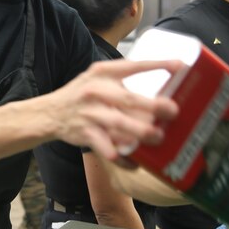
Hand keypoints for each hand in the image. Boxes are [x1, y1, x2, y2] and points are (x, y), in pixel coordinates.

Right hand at [49, 58, 181, 161]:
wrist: (50, 113)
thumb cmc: (81, 95)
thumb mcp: (97, 78)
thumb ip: (121, 81)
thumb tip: (159, 89)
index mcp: (103, 73)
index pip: (132, 66)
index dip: (156, 65)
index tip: (179, 65)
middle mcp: (96, 91)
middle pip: (127, 99)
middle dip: (152, 106)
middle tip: (173, 111)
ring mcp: (91, 114)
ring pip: (118, 124)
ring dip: (140, 132)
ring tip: (158, 137)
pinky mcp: (86, 134)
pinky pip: (107, 149)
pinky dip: (123, 158)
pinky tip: (136, 163)